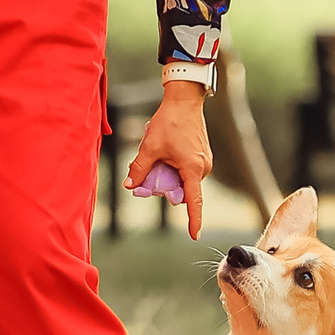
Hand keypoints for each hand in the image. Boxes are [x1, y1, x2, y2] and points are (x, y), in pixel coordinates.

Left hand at [126, 82, 213, 238]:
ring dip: (170, 175)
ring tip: (159, 156)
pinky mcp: (202, 154)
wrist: (184, 100)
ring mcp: (205, 160)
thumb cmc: (169, 122)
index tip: (195, 235)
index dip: (194, 220)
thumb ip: (139, 168)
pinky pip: (187, 169)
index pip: (194, 201)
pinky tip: (166, 152)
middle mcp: (203, 167)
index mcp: (192, 169)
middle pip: (183, 189)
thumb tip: (129, 185)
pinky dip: (175, 168)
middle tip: (150, 173)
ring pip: (184, 179)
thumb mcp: (150, 147)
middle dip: (167, 187)